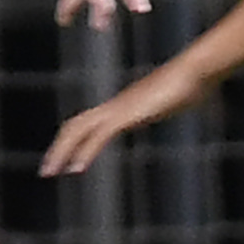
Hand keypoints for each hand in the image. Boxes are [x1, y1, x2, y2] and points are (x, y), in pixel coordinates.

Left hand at [41, 63, 205, 177]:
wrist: (196, 71)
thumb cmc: (192, 85)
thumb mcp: (176, 103)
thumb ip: (173, 105)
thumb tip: (190, 102)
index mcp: (123, 106)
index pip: (87, 122)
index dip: (72, 140)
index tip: (65, 159)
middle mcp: (115, 106)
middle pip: (75, 125)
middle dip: (58, 149)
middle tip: (47, 171)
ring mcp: (120, 109)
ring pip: (79, 130)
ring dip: (62, 152)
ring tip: (51, 172)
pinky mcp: (127, 115)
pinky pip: (99, 136)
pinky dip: (85, 152)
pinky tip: (78, 168)